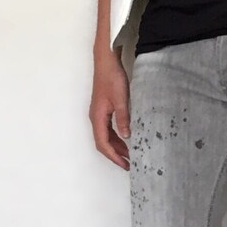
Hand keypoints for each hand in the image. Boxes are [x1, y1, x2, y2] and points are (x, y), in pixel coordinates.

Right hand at [90, 49, 131, 168]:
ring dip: (116, 146)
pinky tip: (126, 138)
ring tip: (129, 154)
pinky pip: (109, 128)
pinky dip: (117, 137)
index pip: (103, 143)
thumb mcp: (121, 99)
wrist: (106, 62)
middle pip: (103, 142)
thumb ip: (123, 118)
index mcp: (97, 117)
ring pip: (106, 136)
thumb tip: (126, 136)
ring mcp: (99, 114)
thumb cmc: (112, 77)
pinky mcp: (104, 109)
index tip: (124, 164)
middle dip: (115, 154)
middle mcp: (96, 117)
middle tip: (129, 163)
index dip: (113, 156)